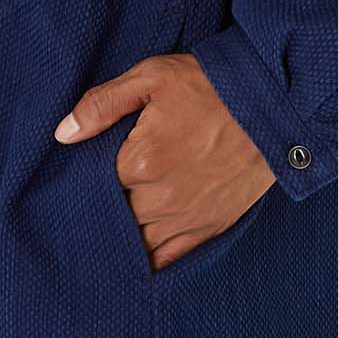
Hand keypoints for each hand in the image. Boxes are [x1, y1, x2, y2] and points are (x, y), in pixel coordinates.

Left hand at [54, 54, 274, 270]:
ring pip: (136, 243)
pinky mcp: (209, 229)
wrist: (274, 103)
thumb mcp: (152, 77)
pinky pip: (169, 259)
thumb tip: (63, 135)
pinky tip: (137, 254)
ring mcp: (186, 218)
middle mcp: (160, 198)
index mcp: (140, 161)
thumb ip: (103, 104)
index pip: (92, 184)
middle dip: (104, 205)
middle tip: (103, 192)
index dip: (87, 177)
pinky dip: (150, 259)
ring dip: (124, 234)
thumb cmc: (210, 86)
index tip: (87, 169)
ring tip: (115, 223)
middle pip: (112, 215)